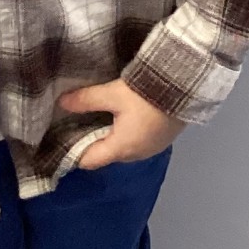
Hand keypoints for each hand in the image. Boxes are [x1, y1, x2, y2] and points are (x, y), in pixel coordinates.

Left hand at [58, 77, 184, 168]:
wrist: (188, 88)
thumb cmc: (147, 94)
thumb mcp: (113, 94)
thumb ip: (86, 100)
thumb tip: (61, 103)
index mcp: (121, 149)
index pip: (88, 161)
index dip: (73, 151)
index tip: (61, 137)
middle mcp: (136, 155)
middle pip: (105, 155)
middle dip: (90, 141)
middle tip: (77, 121)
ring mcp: (152, 149)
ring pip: (122, 148)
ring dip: (110, 136)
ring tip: (99, 116)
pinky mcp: (163, 139)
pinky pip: (137, 142)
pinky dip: (126, 133)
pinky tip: (123, 116)